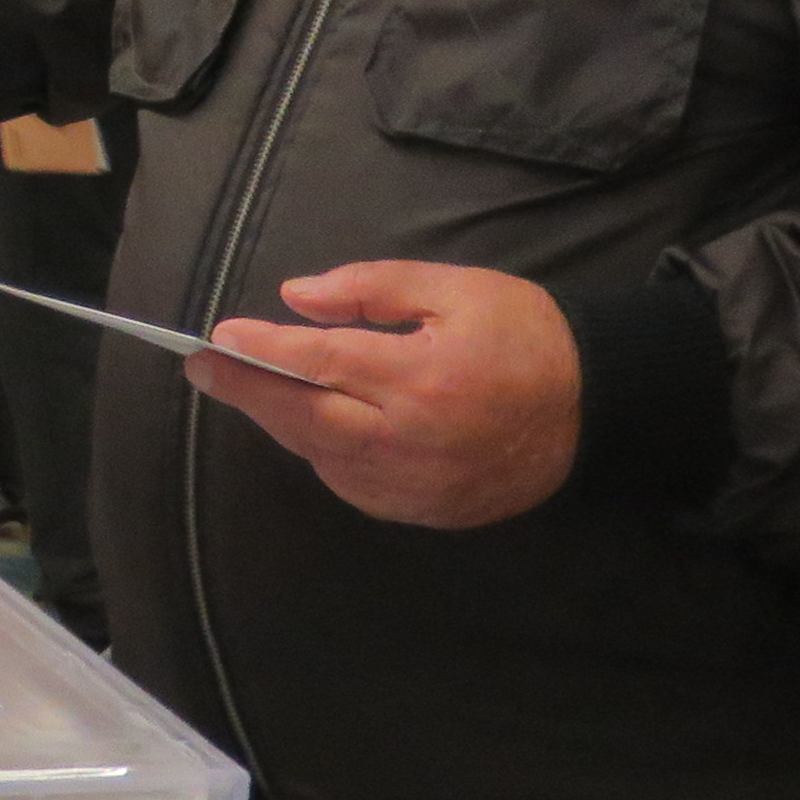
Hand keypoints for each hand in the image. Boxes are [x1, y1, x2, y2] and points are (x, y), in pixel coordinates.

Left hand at [195, 261, 582, 528]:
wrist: (595, 412)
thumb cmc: (526, 337)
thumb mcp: (457, 289)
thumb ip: (373, 288)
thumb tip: (296, 299)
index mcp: (420, 377)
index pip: (319, 361)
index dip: (261, 350)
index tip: (217, 337)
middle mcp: (409, 439)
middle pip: (302, 418)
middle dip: (246, 391)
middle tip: (203, 368)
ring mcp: (412, 484)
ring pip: (320, 454)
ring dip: (281, 421)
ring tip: (252, 386)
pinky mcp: (419, 511)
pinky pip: (349, 482)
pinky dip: (322, 451)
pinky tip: (312, 424)